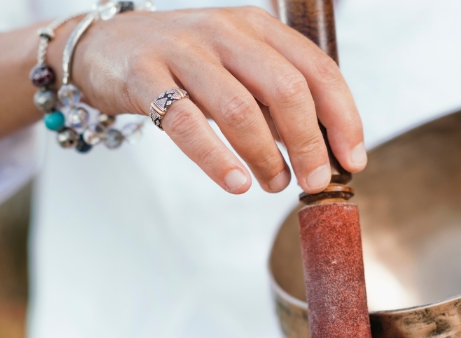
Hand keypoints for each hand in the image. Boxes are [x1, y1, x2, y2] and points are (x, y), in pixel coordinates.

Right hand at [71, 7, 365, 193]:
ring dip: (266, 157)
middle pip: (286, 89)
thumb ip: (274, 102)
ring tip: (274, 185)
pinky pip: (186, 122)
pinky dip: (215, 159)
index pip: (318, 70)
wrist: (108, 47)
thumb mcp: (238, 70)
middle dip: (309, 143)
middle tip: (313, 182)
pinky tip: (235, 184)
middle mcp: (226, 32)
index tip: (352, 160)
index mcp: (258, 28)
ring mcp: (184, 50)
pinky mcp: (146, 75)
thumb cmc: (186, 66)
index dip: (343, 118)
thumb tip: (319, 151)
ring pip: (239, 108)